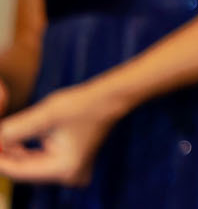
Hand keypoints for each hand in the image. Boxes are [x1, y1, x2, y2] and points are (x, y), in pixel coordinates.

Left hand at [0, 80, 129, 185]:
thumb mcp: (46, 115)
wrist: (110, 97)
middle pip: (22, 170)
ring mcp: (68, 171)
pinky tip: (11, 140)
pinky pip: (38, 161)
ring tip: (0, 136)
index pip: (18, 171)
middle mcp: (67, 175)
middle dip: (4, 155)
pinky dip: (24, 151)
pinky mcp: (67, 163)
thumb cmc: (83, 104)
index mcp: (63, 169)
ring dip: (12, 152)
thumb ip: (15, 129)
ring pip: (28, 166)